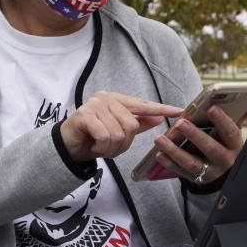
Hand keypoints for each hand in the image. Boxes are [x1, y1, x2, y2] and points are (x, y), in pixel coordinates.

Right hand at [61, 91, 183, 161]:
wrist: (67, 146)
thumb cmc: (92, 137)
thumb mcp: (117, 131)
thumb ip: (137, 123)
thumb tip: (158, 117)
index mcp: (116, 100)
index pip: (143, 104)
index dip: (161, 108)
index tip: (179, 110)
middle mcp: (106, 98)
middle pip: (132, 125)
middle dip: (123, 144)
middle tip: (109, 148)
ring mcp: (95, 104)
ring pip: (119, 134)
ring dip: (111, 149)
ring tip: (100, 147)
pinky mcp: (85, 115)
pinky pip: (106, 137)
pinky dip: (102, 148)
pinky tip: (93, 146)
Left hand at [151, 98, 246, 183]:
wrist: (224, 172)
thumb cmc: (226, 144)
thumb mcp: (234, 132)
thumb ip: (241, 115)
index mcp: (234, 145)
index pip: (230, 132)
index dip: (222, 120)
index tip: (211, 107)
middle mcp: (224, 160)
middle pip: (210, 148)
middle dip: (195, 135)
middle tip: (180, 123)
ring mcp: (210, 171)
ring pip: (192, 162)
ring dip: (174, 150)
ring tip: (160, 138)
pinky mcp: (196, 178)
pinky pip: (181, 172)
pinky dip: (169, 163)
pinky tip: (159, 154)